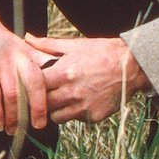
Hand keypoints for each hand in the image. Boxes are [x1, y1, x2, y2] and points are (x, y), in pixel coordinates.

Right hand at [0, 0, 57, 133]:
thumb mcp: (19, 46)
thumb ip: (36, 60)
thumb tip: (53, 77)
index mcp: (29, 52)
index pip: (46, 75)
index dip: (51, 96)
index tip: (53, 113)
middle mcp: (18, 56)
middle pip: (35, 85)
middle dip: (38, 108)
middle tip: (37, 126)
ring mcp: (1, 62)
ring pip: (13, 94)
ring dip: (14, 117)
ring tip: (13, 130)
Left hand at [23, 34, 150, 123]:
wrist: (132, 66)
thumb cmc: (102, 52)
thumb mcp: (74, 45)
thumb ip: (47, 45)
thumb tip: (27, 38)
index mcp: (64, 73)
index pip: (35, 86)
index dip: (30, 86)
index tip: (30, 84)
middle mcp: (72, 92)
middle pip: (43, 105)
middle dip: (40, 100)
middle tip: (44, 94)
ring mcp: (83, 107)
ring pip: (56, 117)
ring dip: (55, 109)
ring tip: (61, 98)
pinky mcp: (93, 117)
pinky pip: (75, 119)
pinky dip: (74, 112)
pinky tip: (79, 101)